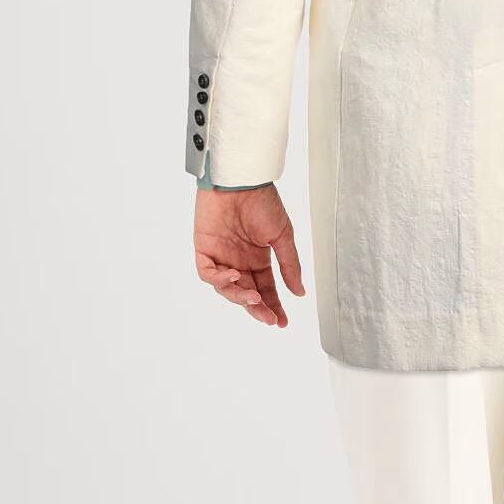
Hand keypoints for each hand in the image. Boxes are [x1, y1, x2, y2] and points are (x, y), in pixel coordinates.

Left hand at [193, 184, 304, 328]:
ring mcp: (221, 256)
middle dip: (258, 308)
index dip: (273, 306)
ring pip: (226, 288)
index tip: (282, 322)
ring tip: (254, 297)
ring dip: (239, 296)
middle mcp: (239, 260)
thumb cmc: (262, 201)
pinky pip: (207, 273)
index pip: (266, 289)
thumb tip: (299, 292)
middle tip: (269, 318)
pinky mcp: (204, 249)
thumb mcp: (282, 236)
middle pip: (247, 293)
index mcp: (258, 258)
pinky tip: (234, 277)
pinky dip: (219, 280)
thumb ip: (289, 266)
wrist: (241, 181)